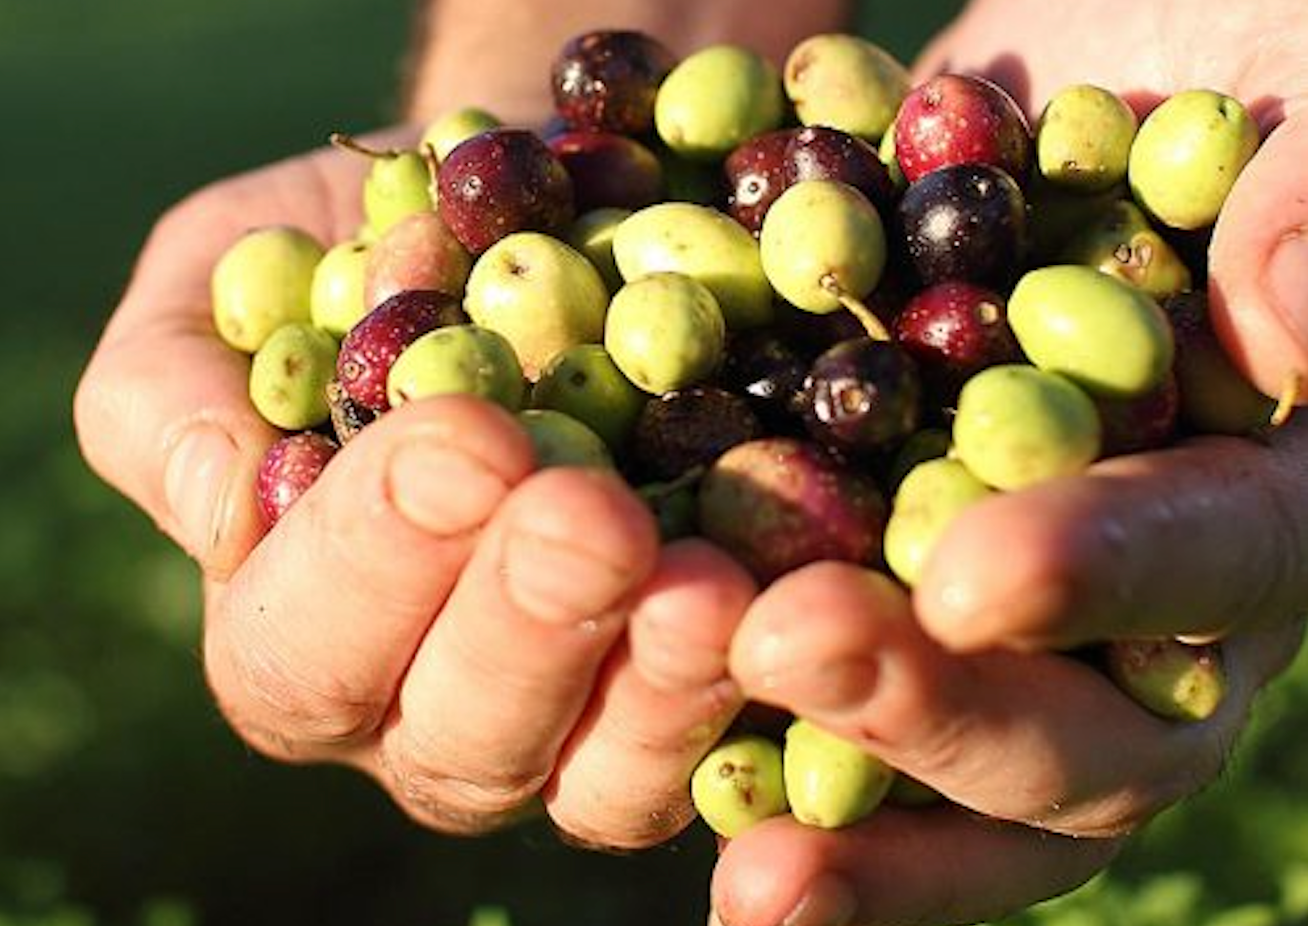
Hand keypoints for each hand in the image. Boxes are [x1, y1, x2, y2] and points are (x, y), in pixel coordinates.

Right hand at [73, 136, 756, 847]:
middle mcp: (434, 710)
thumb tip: (220, 497)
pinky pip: (737, 740)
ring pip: (604, 780)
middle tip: (589, 516)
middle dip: (525, 626)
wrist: (547, 233)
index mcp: (300, 628)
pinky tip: (798, 604)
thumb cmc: (370, 257)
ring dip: (655, 691)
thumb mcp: (228, 278)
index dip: (374, 559)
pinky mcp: (701, 696)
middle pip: (464, 739)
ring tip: (705, 584)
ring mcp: (581, 723)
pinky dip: (766, 680)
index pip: (305, 642)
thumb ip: (172, 388)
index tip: (462, 437)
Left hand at [712, 3, 1307, 923]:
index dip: (1114, 578)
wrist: (1056, 69)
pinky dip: (734, 721)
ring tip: (739, 857)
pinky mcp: (872, 567)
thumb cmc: (1229, 46)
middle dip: (936, 706)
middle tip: (786, 650)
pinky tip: (638, 738)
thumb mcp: (1303, 70)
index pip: (1223, 558)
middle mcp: (1141, 594)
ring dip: (837, 794)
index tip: (975, 579)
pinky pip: (819, 669)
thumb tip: (1274, 329)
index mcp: (1265, 486)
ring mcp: (997, 597)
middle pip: (1079, 728)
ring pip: (947, 755)